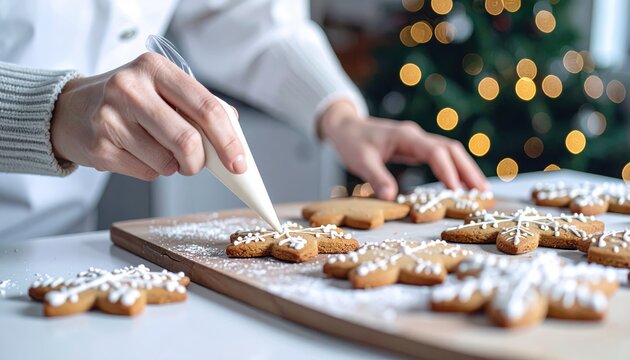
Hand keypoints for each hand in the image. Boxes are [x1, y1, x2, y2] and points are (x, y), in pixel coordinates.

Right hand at [51, 52, 246, 179]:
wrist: (71, 110)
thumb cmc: (129, 101)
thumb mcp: (162, 89)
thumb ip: (198, 108)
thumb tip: (234, 136)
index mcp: (155, 68)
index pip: (205, 107)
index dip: (228, 140)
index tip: (239, 163)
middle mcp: (130, 88)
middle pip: (187, 140)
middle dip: (199, 162)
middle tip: (196, 164)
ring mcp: (110, 118)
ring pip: (167, 162)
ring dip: (173, 166)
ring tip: (157, 149)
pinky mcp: (99, 147)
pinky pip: (147, 173)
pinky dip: (152, 170)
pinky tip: (136, 153)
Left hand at [319, 100, 488, 199]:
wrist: (345, 126)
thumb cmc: (351, 141)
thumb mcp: (360, 161)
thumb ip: (377, 178)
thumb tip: (392, 198)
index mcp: (405, 136)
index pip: (434, 151)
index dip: (447, 170)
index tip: (456, 190)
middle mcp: (416, 136)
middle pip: (451, 149)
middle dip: (468, 169)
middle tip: (482, 192)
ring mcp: (417, 141)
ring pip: (449, 152)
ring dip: (465, 169)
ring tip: (479, 191)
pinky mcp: (415, 148)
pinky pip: (440, 157)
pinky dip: (453, 169)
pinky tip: (460, 185)